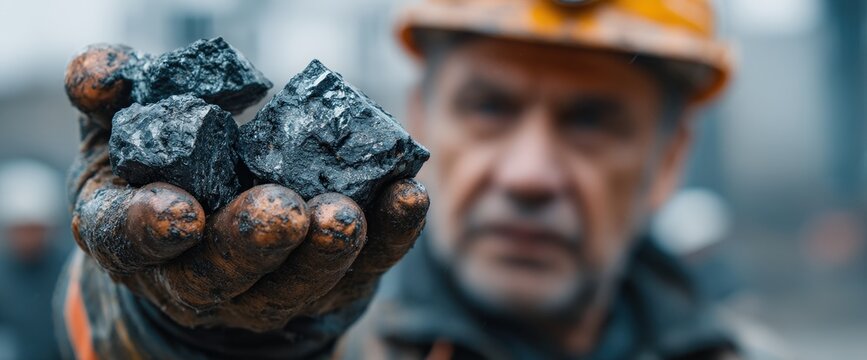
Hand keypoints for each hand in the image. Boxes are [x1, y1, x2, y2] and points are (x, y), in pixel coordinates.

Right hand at [65, 44, 428, 331]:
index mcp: (130, 235)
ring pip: (292, 285)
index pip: (130, 241)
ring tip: (346, 214)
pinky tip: (407, 195)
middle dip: (254, 245)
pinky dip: (387, 235)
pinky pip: (358, 268)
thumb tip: (103, 73)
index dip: (152, 229)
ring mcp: (259, 288)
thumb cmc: (157, 162)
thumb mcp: (119, 126)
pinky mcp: (320, 283)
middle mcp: (191, 275)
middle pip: (220, 275)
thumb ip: (106, 94)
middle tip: (285, 210)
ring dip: (323, 253)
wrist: (208, 216)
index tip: (181, 210)